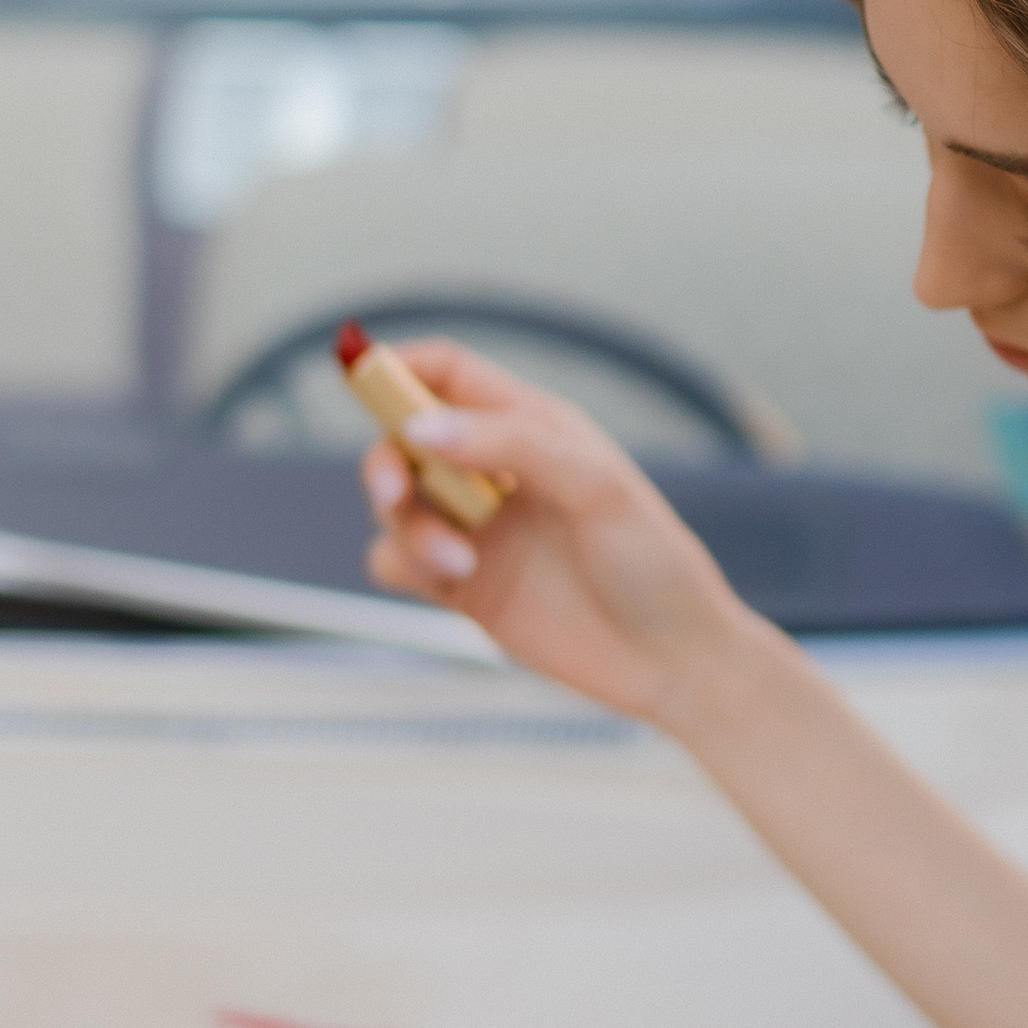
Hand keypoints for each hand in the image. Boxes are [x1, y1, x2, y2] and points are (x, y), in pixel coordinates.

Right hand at [358, 338, 758, 723]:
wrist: (671, 661)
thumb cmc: (652, 562)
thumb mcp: (594, 487)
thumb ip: (509, 445)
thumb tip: (418, 426)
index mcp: (532, 427)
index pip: (446, 373)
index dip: (398, 365)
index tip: (356, 374)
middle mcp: (495, 471)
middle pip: (401, 437)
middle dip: (385, 459)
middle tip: (394, 491)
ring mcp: (475, 529)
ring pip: (393, 503)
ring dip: (407, 525)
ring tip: (459, 562)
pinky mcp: (461, 586)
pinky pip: (394, 559)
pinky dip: (403, 562)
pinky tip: (452, 580)